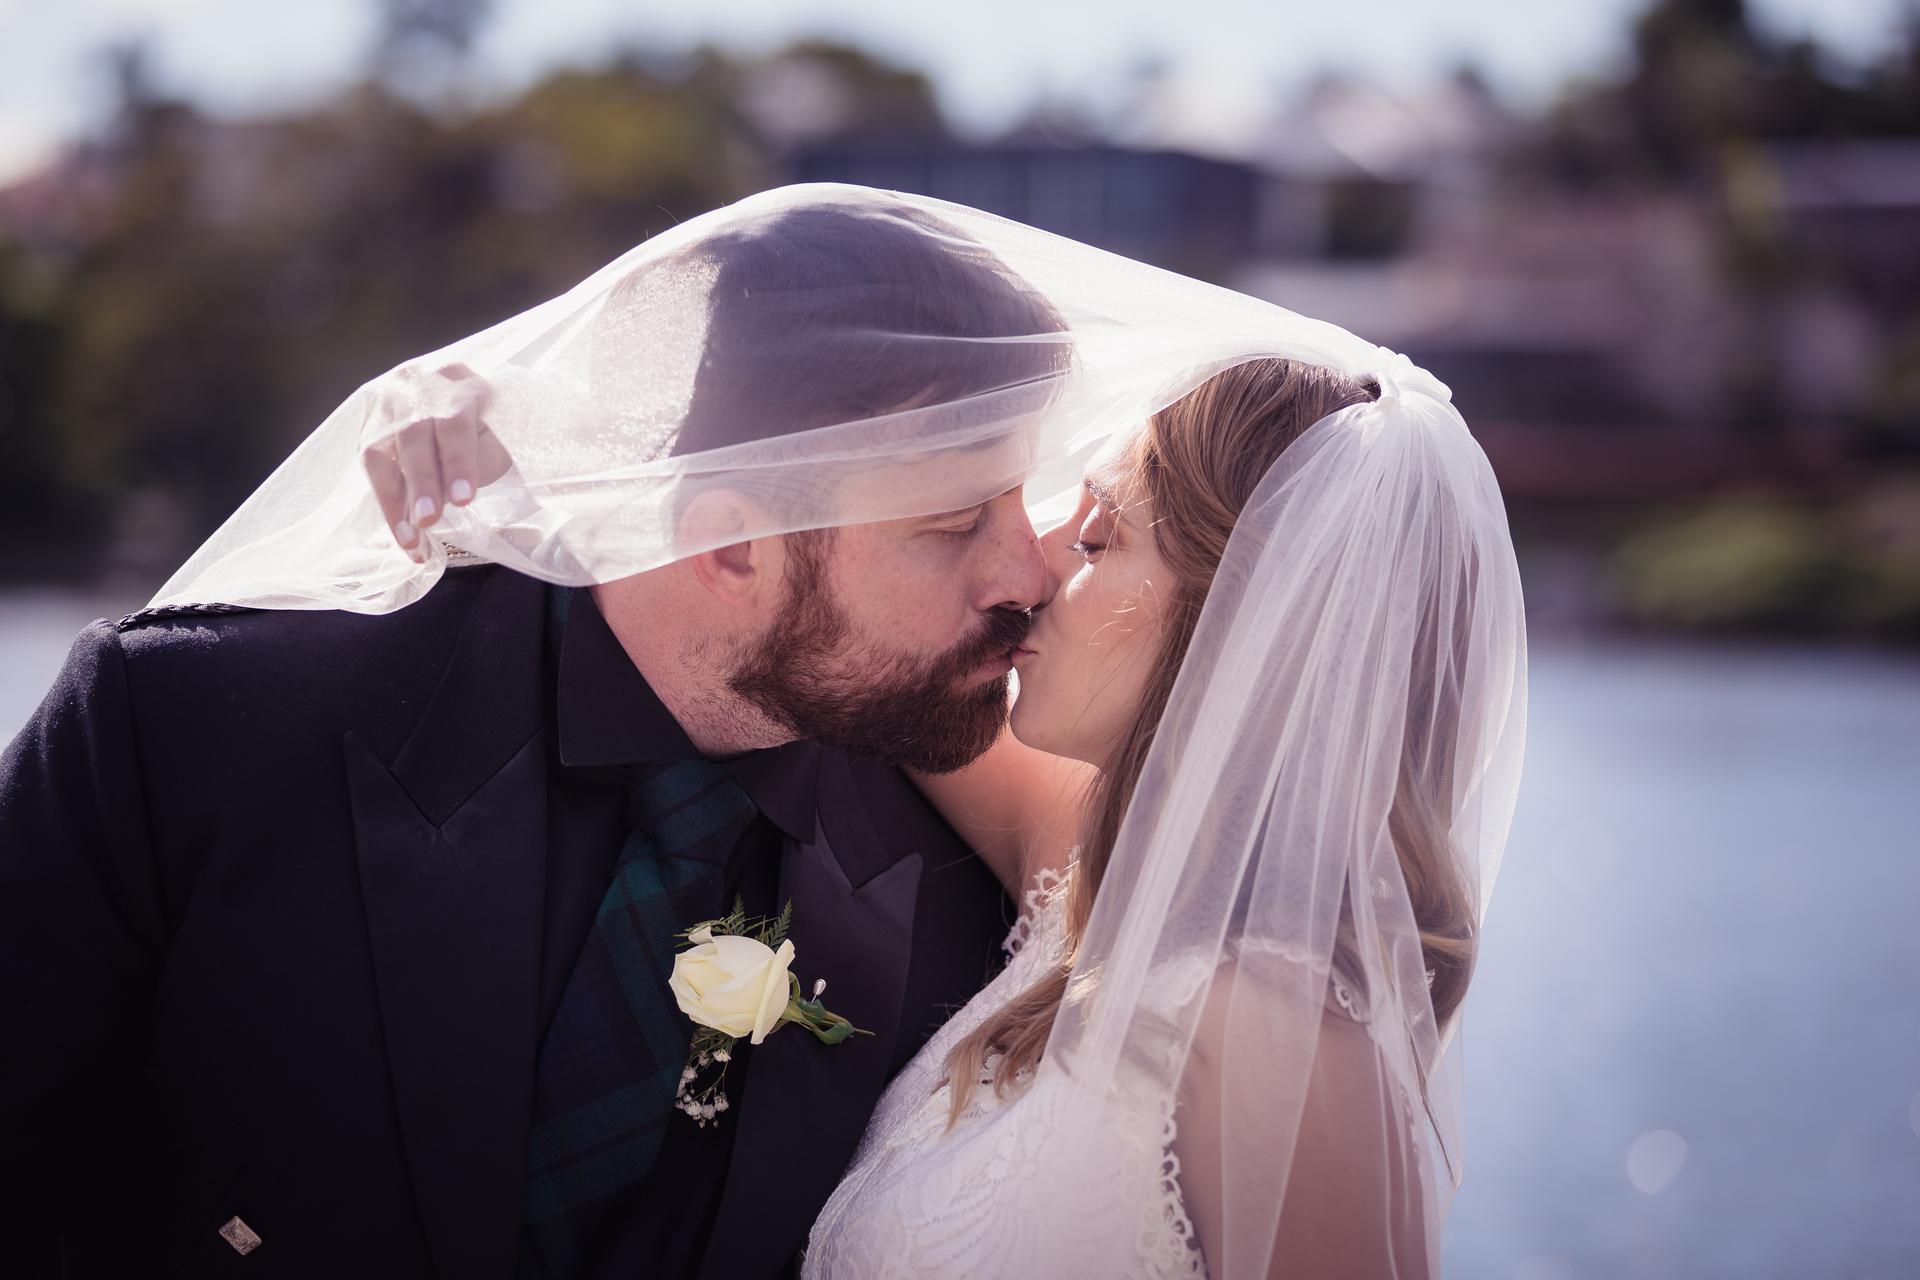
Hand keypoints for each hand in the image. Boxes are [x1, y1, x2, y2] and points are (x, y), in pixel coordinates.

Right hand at [360, 361, 512, 558]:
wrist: (461, 401)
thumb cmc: (488, 425)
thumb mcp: (497, 436)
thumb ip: (477, 461)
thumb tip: (446, 498)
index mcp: (456, 379)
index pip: (454, 421)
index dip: (457, 461)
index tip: (463, 499)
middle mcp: (415, 383)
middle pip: (412, 434)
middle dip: (421, 482)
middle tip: (429, 521)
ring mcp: (386, 401)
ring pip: (380, 451)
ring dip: (394, 500)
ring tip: (411, 540)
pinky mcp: (369, 424)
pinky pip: (370, 464)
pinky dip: (386, 502)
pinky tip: (401, 532)